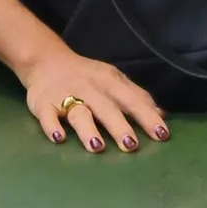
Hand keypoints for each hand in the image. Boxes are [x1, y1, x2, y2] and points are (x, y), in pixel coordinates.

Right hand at [22, 49, 169, 153]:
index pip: (132, 100)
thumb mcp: (113, 80)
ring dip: (88, 129)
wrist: (46, 61)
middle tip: (132, 146)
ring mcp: (65, 95)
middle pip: (106, 107)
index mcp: (109, 81)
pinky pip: (48, 116)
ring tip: (97, 147)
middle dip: (119, 126)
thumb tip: (162, 115)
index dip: (147, 117)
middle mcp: (89, 88)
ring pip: (79, 112)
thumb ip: (137, 97)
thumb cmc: (87, 76)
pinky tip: (59, 138)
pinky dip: (52, 126)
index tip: (162, 135)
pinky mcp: (44, 104)